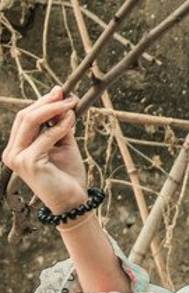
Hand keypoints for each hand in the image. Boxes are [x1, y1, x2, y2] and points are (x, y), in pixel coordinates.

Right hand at [1, 85, 87, 212]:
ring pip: (31, 122)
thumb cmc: (68, 175)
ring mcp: (17, 158)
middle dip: (47, 102)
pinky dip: (60, 126)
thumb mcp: (64, 145)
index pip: (25, 118)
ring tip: (71, 104)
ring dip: (54, 109)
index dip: (42, 103)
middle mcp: (12, 153)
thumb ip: (60, 126)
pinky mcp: (29, 162)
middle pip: (25, 117)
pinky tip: (72, 119)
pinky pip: (46, 137)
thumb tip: (62, 101)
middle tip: (66, 94)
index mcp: (16, 148)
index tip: (60, 91)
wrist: (73, 201)